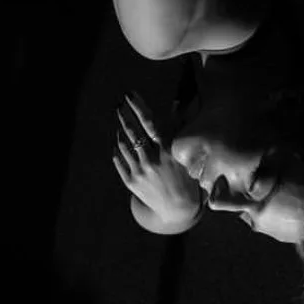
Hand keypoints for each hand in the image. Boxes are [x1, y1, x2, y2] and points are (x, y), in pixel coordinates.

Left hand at [114, 91, 202, 230]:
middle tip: (119, 104)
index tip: (129, 94)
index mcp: (167, 150)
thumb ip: (179, 127)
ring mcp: (139, 171)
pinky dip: (118, 146)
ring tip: (120, 118)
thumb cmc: (186, 176)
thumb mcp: (185, 151)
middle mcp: (151, 160)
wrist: (177, 208)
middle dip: (124, 114)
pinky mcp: (130, 181)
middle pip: (133, 131)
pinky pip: (119, 159)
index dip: (138, 106)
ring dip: (120, 129)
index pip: (149, 122)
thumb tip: (176, 104)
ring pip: (123, 144)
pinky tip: (119, 139)